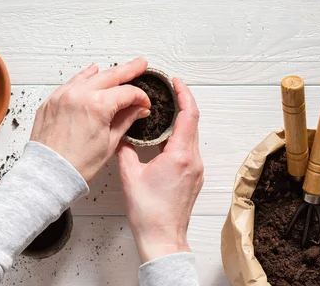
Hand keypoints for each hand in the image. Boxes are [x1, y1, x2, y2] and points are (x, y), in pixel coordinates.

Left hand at [31, 58, 150, 181]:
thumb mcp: (109, 142)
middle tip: (140, 64)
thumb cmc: (77, 165)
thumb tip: (138, 109)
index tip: (144, 104)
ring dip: (105, 73)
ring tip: (119, 69)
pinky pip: (71, 83)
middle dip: (128, 70)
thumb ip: (125, 120)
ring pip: (89, 76)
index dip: (140, 97)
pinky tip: (91, 74)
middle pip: (110, 76)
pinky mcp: (51, 101)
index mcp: (97, 105)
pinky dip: (83, 78)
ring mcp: (62, 96)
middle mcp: (78, 95)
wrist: (48, 174)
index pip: (126, 93)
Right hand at [117, 78, 202, 262]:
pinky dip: (180, 135)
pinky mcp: (194, 177)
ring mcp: (196, 170)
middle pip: (193, 122)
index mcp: (179, 156)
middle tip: (167, 90)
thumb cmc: (148, 212)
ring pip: (191, 135)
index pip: (188, 115)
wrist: (162, 238)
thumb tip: (122, 134)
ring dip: (181, 119)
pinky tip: (165, 135)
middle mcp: (193, 161)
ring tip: (165, 109)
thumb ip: (125, 149)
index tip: (175, 81)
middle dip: (182, 102)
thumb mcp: (128, 175)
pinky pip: (189, 148)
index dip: (184, 94)